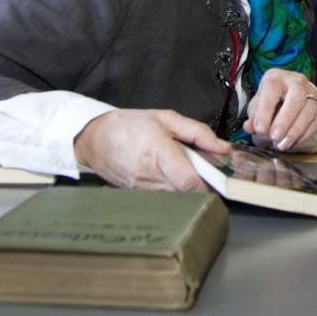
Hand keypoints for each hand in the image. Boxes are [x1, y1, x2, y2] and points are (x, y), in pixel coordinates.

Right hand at [73, 109, 226, 190]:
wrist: (94, 139)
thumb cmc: (128, 126)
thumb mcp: (166, 118)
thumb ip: (198, 133)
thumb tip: (222, 147)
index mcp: (158, 152)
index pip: (189, 181)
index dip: (209, 182)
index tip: (218, 177)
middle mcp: (150, 175)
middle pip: (187, 191)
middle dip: (202, 183)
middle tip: (206, 170)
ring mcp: (143, 189)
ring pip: (178, 196)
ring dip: (188, 186)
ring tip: (185, 169)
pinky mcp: (139, 196)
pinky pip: (165, 197)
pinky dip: (174, 188)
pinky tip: (171, 175)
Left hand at [244, 68, 316, 152]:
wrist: (291, 95)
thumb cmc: (271, 100)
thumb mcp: (258, 105)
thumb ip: (253, 116)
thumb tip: (250, 127)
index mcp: (276, 78)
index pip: (272, 91)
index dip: (265, 111)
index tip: (259, 130)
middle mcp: (296, 81)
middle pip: (296, 98)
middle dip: (285, 121)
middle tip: (274, 138)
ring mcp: (311, 92)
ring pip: (309, 111)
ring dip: (295, 131)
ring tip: (282, 145)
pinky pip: (315, 121)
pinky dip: (304, 135)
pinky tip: (293, 143)